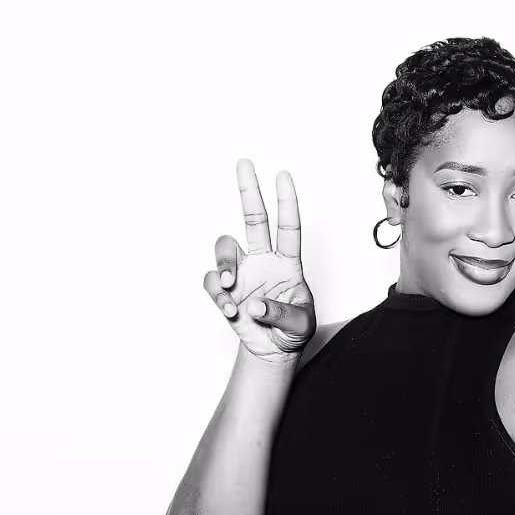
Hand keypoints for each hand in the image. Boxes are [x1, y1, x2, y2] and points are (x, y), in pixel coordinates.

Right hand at [202, 159, 316, 362]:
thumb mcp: (301, 324)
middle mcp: (263, 261)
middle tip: (244, 163)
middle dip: (249, 190)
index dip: (286, 202)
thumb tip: (256, 304)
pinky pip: (213, 281)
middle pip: (253, 219)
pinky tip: (230, 311)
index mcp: (287, 263)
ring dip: (225, 262)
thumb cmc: (294, 330)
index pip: (288, 227)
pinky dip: (218, 294)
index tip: (283, 174)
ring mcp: (242, 274)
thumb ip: (282, 314)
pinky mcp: (225, 291)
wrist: (274, 350)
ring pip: (225, 247)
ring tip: (233, 286)